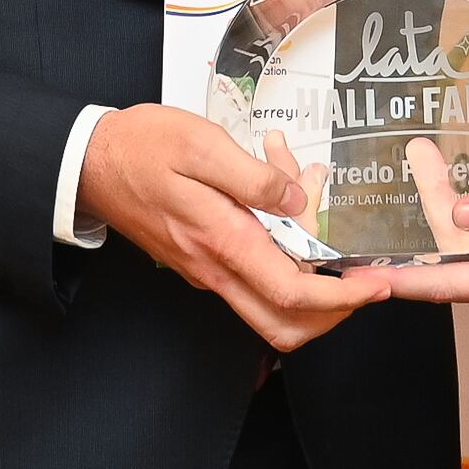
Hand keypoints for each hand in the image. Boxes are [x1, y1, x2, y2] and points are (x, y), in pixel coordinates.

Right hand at [78, 104, 390, 350]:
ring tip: (325, 228)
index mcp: (222, 241)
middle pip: (285, 325)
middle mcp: (215, 269)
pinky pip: (251, 279)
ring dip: (309, 286)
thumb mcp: (201, 144)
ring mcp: (207, 271)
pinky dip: (282, 260)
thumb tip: (299, 199)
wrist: (89, 162)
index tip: (379, 285)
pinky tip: (289, 210)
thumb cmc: (142, 147)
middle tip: (366, 279)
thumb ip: (254, 177)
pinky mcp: (202, 262)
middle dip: (335, 313)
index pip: (293, 294)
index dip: (344, 298)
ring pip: (269, 308)